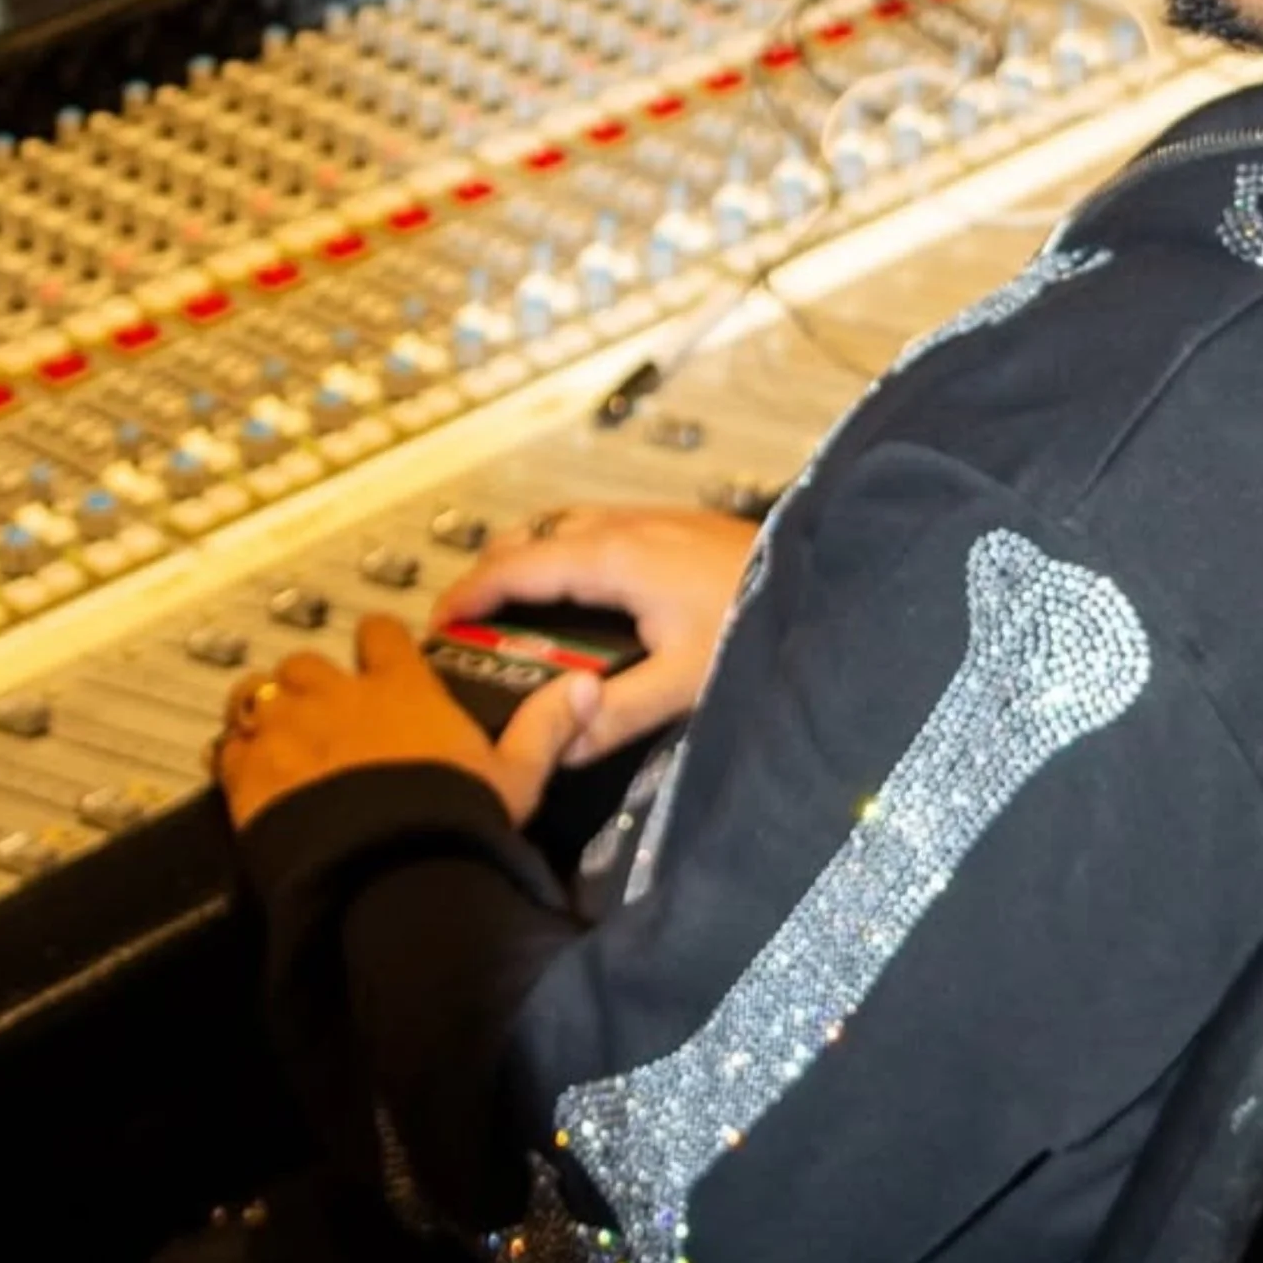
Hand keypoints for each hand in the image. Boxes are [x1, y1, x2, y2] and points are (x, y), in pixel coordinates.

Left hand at [215, 613, 563, 834]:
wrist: (390, 872)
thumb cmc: (457, 821)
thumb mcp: (516, 779)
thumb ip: (546, 727)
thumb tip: (584, 687)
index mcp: (404, 689)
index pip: (381, 635)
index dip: (378, 641)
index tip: (378, 650)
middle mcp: (340, 698)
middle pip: (309, 662)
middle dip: (312, 679)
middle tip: (323, 703)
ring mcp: (289, 734)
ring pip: (258, 694)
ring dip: (265, 707)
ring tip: (272, 727)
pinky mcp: (251, 778)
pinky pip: (226, 748)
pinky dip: (233, 754)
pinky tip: (241, 768)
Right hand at [429, 503, 760, 768]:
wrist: (826, 581)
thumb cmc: (755, 622)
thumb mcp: (682, 684)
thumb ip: (613, 716)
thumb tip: (554, 745)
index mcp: (611, 556)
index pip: (513, 568)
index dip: (466, 596)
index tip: (436, 628)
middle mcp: (622, 525)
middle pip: (530, 539)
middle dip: (491, 577)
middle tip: (472, 629)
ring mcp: (650, 518)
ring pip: (564, 529)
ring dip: (530, 562)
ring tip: (517, 615)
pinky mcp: (675, 524)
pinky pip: (597, 529)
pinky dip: (567, 556)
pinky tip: (586, 599)